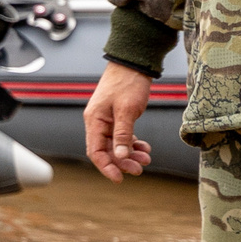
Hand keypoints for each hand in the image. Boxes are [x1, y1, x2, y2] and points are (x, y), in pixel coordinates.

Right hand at [83, 62, 156, 181]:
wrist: (133, 62)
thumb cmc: (128, 82)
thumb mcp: (127, 110)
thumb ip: (122, 134)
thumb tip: (120, 156)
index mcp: (94, 120)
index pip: (95, 151)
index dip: (106, 167)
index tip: (119, 178)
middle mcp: (98, 122)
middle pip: (106, 151)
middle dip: (122, 162)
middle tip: (139, 169)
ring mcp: (107, 120)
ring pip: (116, 145)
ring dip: (130, 154)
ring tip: (146, 159)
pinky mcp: (117, 117)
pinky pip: (123, 137)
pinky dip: (133, 144)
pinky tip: (144, 148)